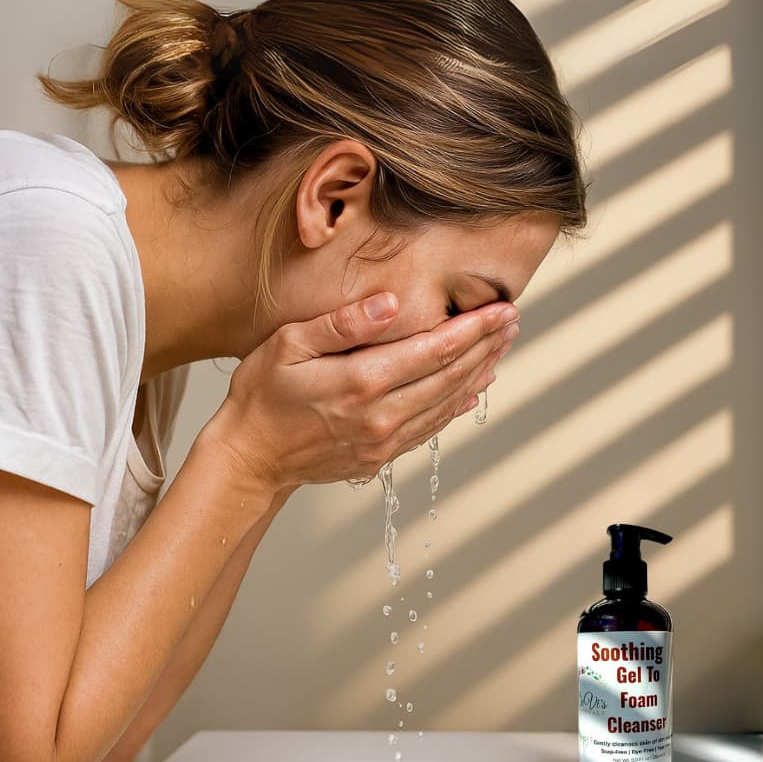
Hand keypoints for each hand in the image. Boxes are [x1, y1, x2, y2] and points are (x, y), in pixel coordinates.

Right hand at [210, 292, 519, 490]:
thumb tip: (390, 303)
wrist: (249, 458)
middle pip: (450, 376)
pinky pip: (430, 428)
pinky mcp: (381, 456)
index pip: (434, 351)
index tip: (501, 310)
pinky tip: (474, 389)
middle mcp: (381, 416)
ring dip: (479, 373)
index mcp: (361, 382)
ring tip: (502, 347)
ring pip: (447, 403)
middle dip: (486, 346)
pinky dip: (457, 405)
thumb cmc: (261, 396)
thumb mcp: (288, 345)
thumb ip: (341, 324)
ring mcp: (383, 440)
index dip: (473, 330)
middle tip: (513, 321)